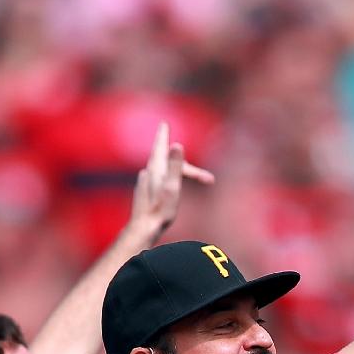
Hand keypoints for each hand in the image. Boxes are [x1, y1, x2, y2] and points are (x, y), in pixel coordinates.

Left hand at [128, 122, 214, 244]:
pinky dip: (170, 180)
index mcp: (156, 169)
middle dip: (190, 169)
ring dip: (181, 174)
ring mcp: (145, 183)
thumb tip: (177, 145)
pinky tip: (169, 185)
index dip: (163, 135)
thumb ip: (175, 165)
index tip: (163, 124)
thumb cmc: (161, 210)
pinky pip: (159, 180)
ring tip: (198, 180)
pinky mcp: (145, 193)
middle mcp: (148, 173)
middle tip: (210, 180)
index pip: (160, 147)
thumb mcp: (172, 186)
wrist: (144, 229)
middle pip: (169, 164)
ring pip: (165, 172)